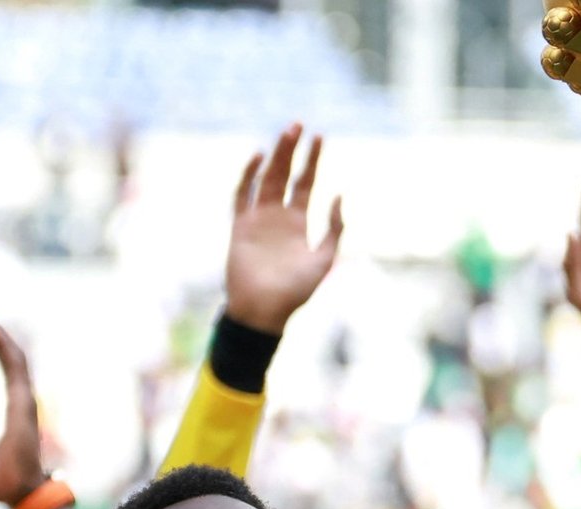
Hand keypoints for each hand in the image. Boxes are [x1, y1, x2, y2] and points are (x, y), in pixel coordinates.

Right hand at [0, 307, 47, 505]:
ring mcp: (27, 407)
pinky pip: (16, 377)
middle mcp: (27, 403)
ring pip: (19, 366)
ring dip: (3, 343)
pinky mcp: (24, 412)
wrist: (31, 497)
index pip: (12, 364)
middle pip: (17, 357)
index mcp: (19, 410)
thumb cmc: (7, 486)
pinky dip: (6, 359)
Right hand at [224, 124, 344, 336]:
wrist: (264, 311)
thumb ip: (335, 229)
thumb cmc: (296, 291)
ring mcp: (258, 219)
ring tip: (286, 133)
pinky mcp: (240, 226)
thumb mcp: (325, 259)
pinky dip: (248, 176)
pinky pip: (242, 195)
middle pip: (286, 175)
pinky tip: (259, 158)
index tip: (319, 137)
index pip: (307, 183)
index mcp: (299, 223)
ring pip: (266, 179)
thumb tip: (340, 195)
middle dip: (292, 150)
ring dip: (275, 157)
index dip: (312, 160)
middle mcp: (278, 217)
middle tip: (299, 124)